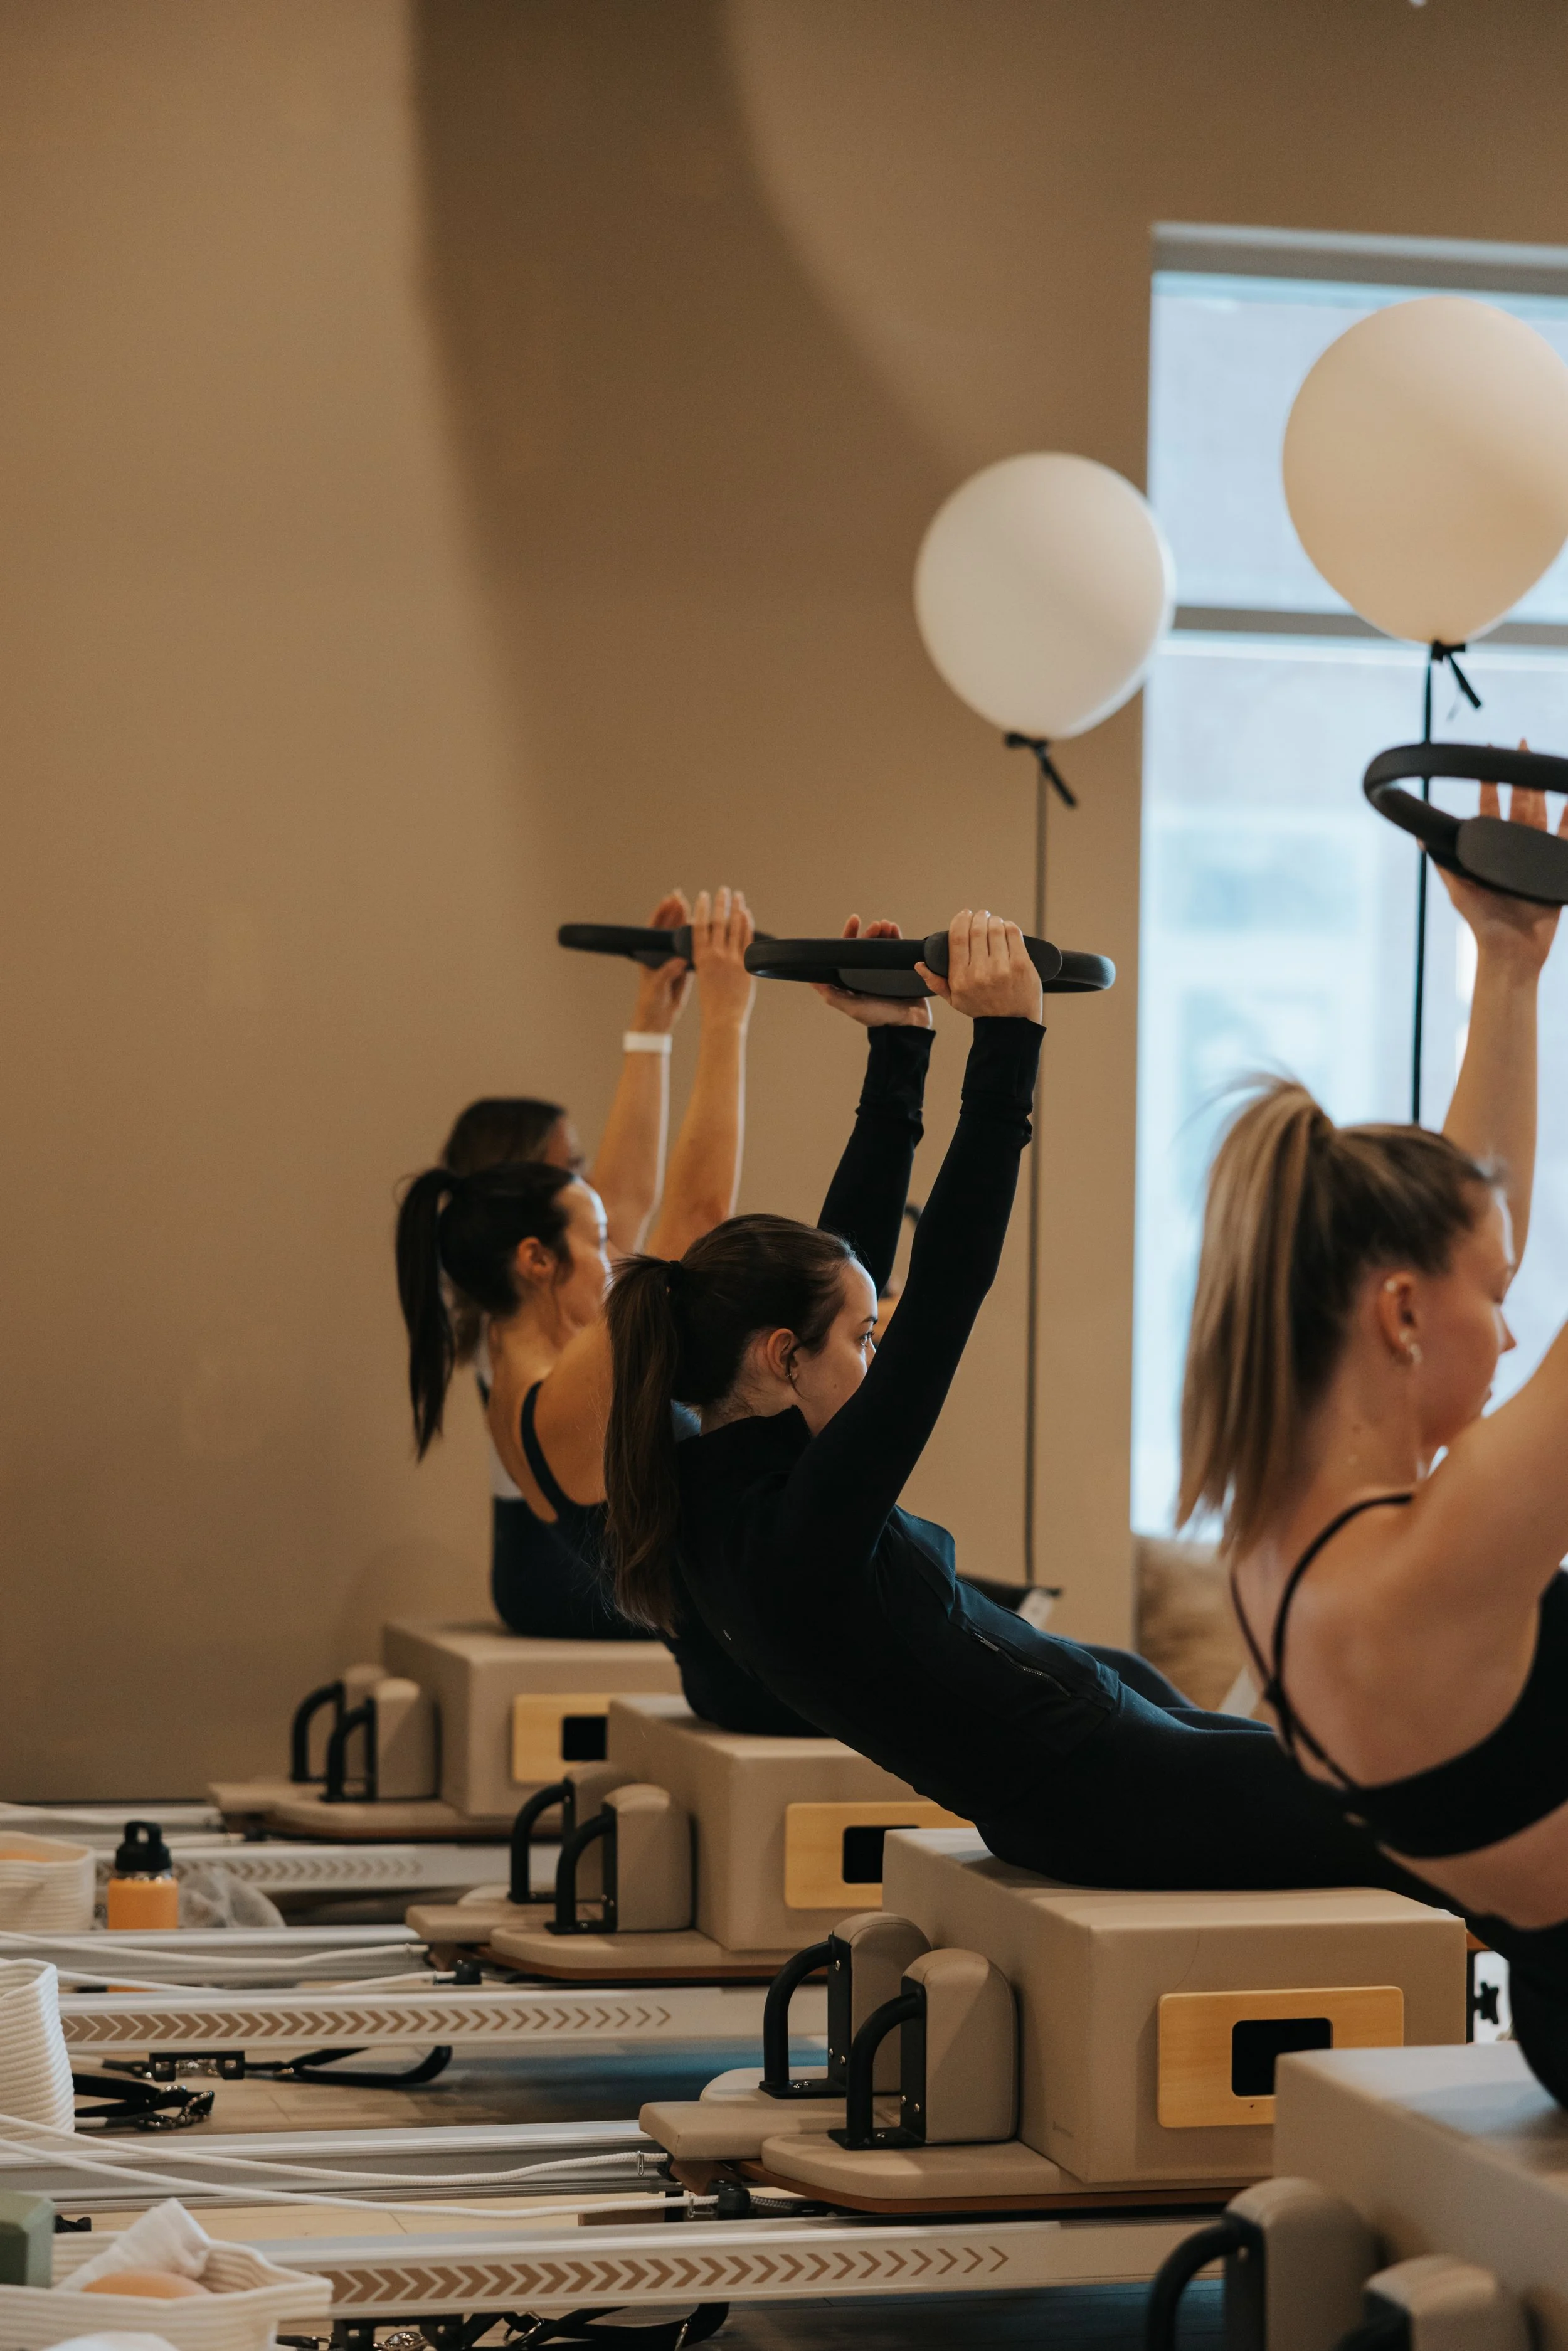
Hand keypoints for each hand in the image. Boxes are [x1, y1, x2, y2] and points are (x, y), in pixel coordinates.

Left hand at [630, 889, 692, 1034]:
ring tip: (697, 908)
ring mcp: (671, 961)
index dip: (661, 913)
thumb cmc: (650, 1004)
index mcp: (650, 957)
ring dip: (686, 922)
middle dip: (674, 912)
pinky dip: (696, 939)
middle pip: (667, 928)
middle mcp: (660, 955)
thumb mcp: (657, 989)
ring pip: (678, 936)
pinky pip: (689, 949)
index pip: (653, 928)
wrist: (656, 1021)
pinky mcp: (682, 969)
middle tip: (682, 897)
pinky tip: (706, 930)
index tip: (670, 900)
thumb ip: (666, 973)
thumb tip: (678, 961)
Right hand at [690, 886, 755, 1028]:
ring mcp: (731, 959)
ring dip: (736, 908)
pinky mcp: (746, 965)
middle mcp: (715, 955)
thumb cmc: (711, 1002)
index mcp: (700, 958)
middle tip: (723, 890)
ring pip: (734, 927)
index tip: (703, 896)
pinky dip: (746, 924)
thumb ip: (708, 959)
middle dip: (720, 903)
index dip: (702, 909)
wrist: (723, 1019)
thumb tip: (714, 944)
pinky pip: (747, 939)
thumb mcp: (703, 976)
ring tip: (737, 895)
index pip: (699, 927)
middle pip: (718, 922)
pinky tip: (747, 913)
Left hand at [812, 917, 933, 1028]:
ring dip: (884, 933)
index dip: (849, 936)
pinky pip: (896, 950)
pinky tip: (895, 929)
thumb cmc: (879, 1017)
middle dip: (870, 933)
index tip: (854, 920)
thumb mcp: (852, 1007)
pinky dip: (896, 938)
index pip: (848, 953)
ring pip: (881, 946)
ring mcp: (884, 971)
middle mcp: (867, 974)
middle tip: (877, 925)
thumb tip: (812, 979)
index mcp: (853, 980)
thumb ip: (831, 994)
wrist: (909, 1025)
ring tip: (887, 925)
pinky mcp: (899, 970)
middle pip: (866, 947)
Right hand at [916, 909, 1042, 1022]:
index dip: (960, 920)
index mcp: (960, 978)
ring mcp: (1002, 968)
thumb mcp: (955, 1000)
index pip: (956, 938)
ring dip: (994, 920)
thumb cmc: (983, 1010)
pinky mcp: (1021, 965)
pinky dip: (1009, 926)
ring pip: (995, 929)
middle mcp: (980, 972)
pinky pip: (1013, 934)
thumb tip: (919, 965)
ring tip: (993, 922)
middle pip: (976, 930)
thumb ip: (935, 982)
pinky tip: (1006, 929)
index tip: (964, 914)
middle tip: (981, 915)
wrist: (1012, 1025)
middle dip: (978, 917)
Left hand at [1437, 748, 1567, 976]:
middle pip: (1520, 805)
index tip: (1490, 757)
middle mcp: (1514, 849)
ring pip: (1543, 816)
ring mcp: (1537, 858)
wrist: (1510, 949)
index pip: (1490, 808)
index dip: (1490, 785)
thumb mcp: (1459, 888)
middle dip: (1521, 777)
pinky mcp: (1557, 870)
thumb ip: (1444, 862)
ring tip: (1544, 768)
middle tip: (1523, 747)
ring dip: (1545, 792)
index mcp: (1490, 850)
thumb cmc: (1483, 922)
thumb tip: (1420, 836)